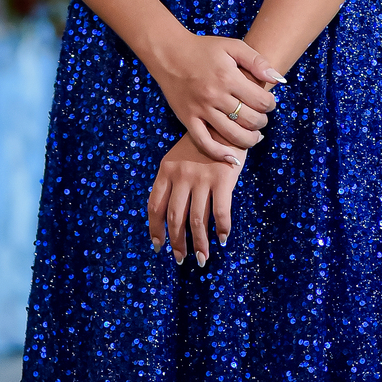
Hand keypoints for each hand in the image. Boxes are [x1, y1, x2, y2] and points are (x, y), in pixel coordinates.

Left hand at [148, 133, 241, 266]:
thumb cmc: (202, 143)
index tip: (159, 246)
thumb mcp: (179, 157)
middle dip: (177, 243)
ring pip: (197, 220)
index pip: (155, 205)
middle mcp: (181, 175)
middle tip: (181, 259)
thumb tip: (169, 217)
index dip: (156, 229)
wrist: (226, 122)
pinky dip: (222, 229)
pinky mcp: (222, 179)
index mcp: (166, 169)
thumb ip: (172, 181)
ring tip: (202, 259)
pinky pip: (220, 212)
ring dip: (199, 244)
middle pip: (175, 218)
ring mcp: (201, 177)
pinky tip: (222, 239)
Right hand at [150, 31, 281, 162]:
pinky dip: (220, 153)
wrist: (169, 53)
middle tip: (261, 119)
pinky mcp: (187, 119)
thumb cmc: (203, 48)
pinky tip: (233, 157)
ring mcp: (200, 109)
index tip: (269, 103)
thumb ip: (257, 61)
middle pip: (249, 120)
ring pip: (231, 135)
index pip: (260, 101)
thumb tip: (279, 79)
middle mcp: (215, 95)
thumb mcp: (232, 46)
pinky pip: (204, 143)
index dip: (270, 104)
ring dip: (249, 140)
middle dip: (261, 122)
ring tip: (254, 136)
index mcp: (228, 76)